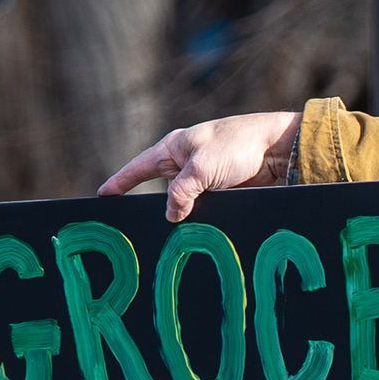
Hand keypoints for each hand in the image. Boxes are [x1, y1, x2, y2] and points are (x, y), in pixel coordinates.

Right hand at [100, 111, 301, 218]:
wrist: (275, 147)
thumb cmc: (236, 145)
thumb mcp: (202, 168)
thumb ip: (182, 192)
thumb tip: (171, 215)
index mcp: (172, 149)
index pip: (138, 168)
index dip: (119, 182)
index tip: (103, 196)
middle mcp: (184, 163)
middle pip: (161, 191)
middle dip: (154, 208)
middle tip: (138, 226)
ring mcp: (203, 178)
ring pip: (183, 204)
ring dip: (183, 216)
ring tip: (174, 234)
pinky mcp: (221, 190)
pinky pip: (204, 209)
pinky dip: (201, 218)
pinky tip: (199, 231)